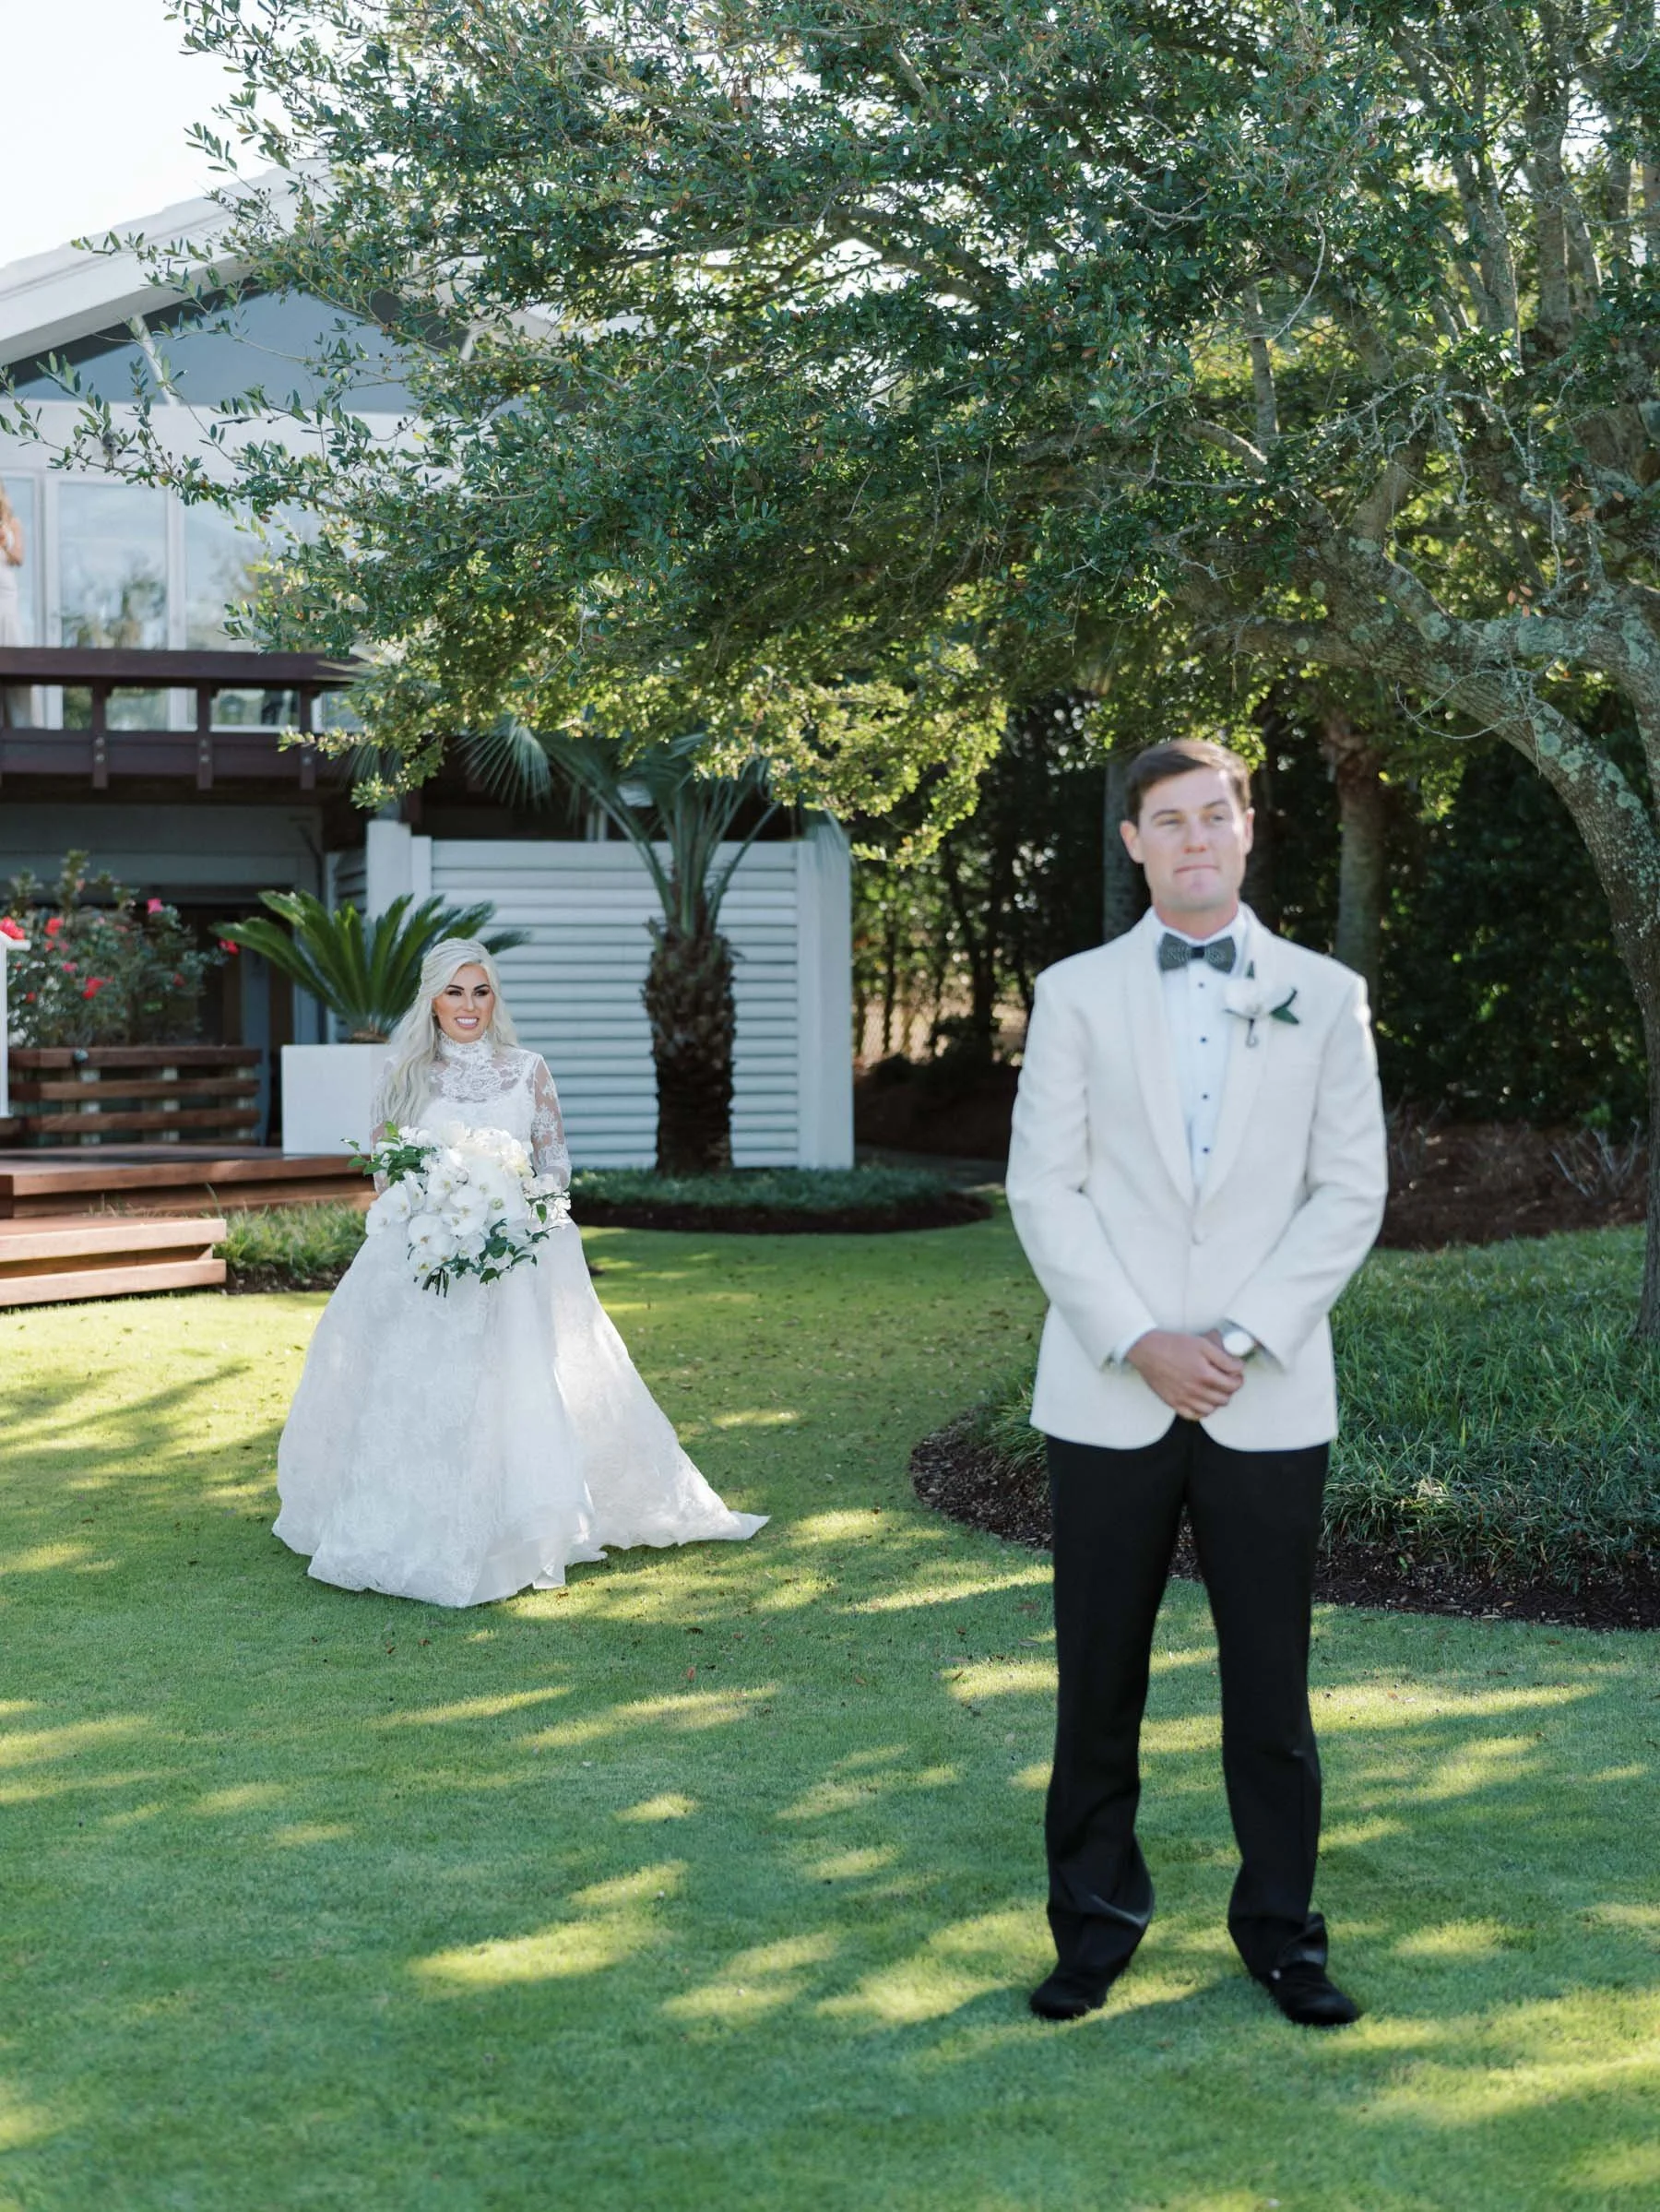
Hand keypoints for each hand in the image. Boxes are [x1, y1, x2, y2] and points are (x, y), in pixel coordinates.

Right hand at [1126, 1329, 1245, 1419]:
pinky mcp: (1173, 1403)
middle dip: (1229, 1389)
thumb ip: (1223, 1358)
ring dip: (1216, 1400)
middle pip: (1224, 1399)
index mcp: (1204, 1375)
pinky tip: (1201, 1400)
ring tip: (1213, 1389)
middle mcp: (1195, 1390)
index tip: (1236, 1374)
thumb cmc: (1173, 1345)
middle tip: (1226, 1380)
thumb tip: (1238, 1367)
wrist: (1147, 1350)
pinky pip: (1194, 1416)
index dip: (1238, 1379)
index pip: (1233, 1385)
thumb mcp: (1202, 1344)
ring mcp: (1184, 1399)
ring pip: (1211, 1409)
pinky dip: (1201, 1411)